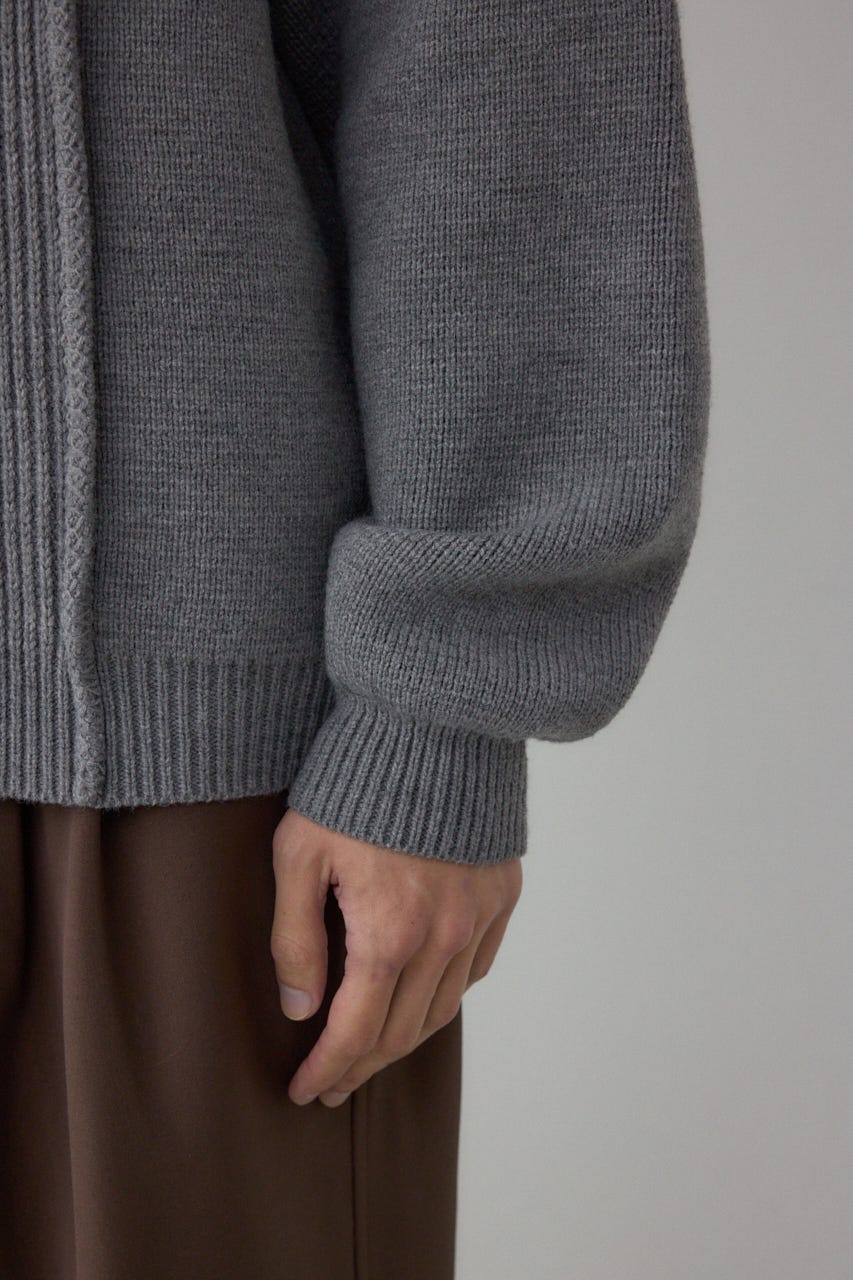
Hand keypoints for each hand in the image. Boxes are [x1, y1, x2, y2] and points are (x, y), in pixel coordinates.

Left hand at [270, 806, 522, 1107]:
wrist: (430, 725)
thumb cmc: (353, 784)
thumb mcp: (299, 855)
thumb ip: (295, 939)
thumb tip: (300, 1009)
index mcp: (388, 934)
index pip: (355, 1031)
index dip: (327, 1069)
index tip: (303, 1091)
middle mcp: (443, 937)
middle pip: (402, 1032)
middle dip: (361, 1066)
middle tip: (332, 1083)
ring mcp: (480, 916)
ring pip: (444, 1008)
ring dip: (405, 1040)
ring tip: (373, 1052)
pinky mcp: (502, 893)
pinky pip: (477, 968)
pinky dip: (447, 995)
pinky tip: (424, 998)